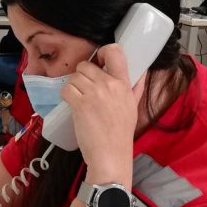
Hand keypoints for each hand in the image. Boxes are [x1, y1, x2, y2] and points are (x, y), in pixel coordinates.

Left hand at [61, 44, 139, 181]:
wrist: (111, 155)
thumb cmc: (121, 134)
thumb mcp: (133, 107)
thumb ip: (135, 88)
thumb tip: (141, 73)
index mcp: (124, 84)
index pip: (115, 51)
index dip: (101, 52)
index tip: (98, 62)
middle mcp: (109, 85)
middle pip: (86, 65)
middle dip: (82, 75)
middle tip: (84, 90)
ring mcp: (94, 93)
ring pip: (74, 76)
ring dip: (73, 87)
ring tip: (79, 100)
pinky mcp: (80, 104)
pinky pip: (66, 89)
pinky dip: (66, 96)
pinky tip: (73, 105)